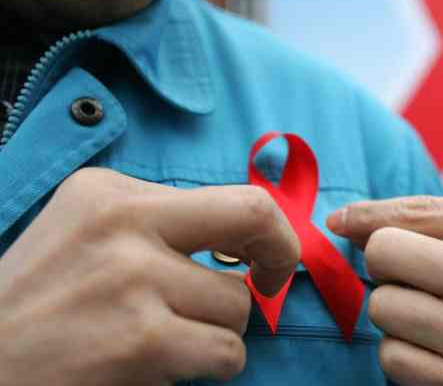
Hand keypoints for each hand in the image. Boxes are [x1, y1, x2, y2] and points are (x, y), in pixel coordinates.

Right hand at [0, 168, 299, 385]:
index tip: (260, 259)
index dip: (264, 231)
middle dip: (282, 253)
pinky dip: (211, 366)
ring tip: (167, 338)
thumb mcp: (90, 238)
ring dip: (218, 331)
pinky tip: (163, 365)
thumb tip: (250, 241)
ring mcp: (132, 278)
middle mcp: (122, 222)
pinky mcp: (142, 338)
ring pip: (238, 304)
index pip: (230, 196)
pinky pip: (227, 352)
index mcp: (110, 193)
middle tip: (271, 283)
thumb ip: (162, 228)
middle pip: (253, 216)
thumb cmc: (42, 307)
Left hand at [327, 196, 442, 385]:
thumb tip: (344, 223)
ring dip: (395, 308)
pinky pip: (390, 356)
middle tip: (412, 274)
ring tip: (434, 312)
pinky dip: (402, 349)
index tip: (341, 223)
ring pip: (381, 307)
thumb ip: (431, 218)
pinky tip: (437, 346)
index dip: (364, 218)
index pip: (407, 213)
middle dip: (385, 263)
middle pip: (382, 255)